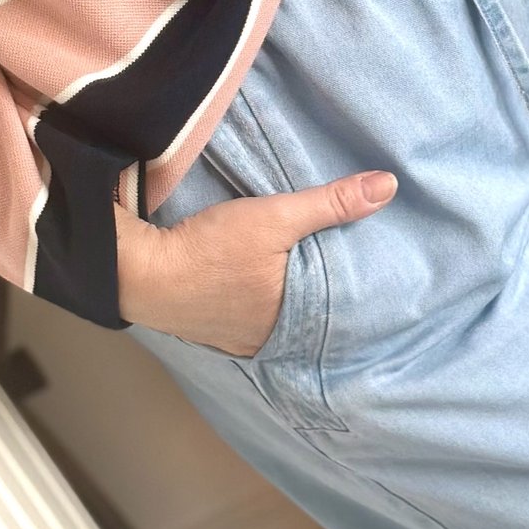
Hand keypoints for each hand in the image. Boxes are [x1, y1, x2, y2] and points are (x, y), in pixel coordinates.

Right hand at [115, 170, 397, 356]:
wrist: (139, 271)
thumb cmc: (209, 249)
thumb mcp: (273, 217)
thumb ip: (330, 202)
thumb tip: (388, 186)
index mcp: (293, 324)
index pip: (339, 308)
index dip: (353, 285)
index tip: (369, 263)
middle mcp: (269, 342)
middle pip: (307, 311)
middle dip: (319, 288)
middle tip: (336, 259)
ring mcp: (237, 340)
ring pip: (277, 316)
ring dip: (286, 296)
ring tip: (299, 266)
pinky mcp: (211, 330)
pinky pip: (248, 317)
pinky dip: (257, 301)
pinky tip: (256, 281)